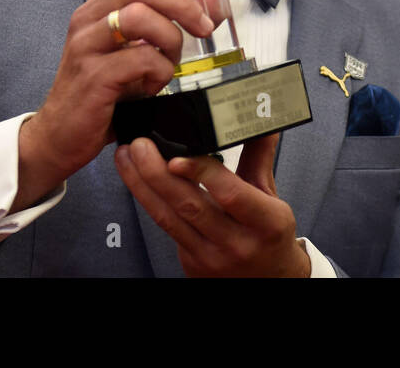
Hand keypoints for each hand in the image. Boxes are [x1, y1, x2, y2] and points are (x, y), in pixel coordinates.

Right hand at [13, 0, 217, 210]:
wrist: (60, 136)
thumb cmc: (101, 92)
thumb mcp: (135, 52)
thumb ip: (170, 23)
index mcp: (95, 9)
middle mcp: (86, 20)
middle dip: (180, 3)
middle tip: (202, 27)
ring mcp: (86, 47)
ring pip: (138, 16)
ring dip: (169, 39)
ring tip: (170, 63)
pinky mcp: (93, 76)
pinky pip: (141, 60)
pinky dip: (160, 72)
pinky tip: (152, 88)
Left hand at [115, 133, 310, 277]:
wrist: (269, 281)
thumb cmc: (270, 235)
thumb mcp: (273, 196)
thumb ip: (259, 156)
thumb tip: (262, 118)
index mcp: (266, 223)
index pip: (231, 195)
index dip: (202, 173)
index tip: (177, 155)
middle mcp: (237, 243)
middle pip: (190, 207)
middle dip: (158, 173)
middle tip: (140, 145)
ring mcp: (211, 257)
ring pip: (169, 218)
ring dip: (142, 185)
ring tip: (127, 157)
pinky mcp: (191, 264)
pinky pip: (166, 228)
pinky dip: (149, 201)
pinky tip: (137, 180)